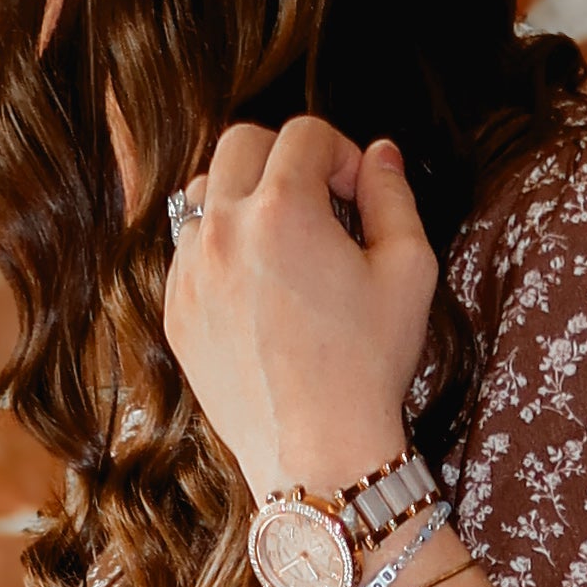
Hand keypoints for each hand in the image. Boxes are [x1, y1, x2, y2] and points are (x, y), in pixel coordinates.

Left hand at [160, 116, 435, 506]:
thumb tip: (379, 154)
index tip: (356, 194)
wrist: (317, 452)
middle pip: (241, 143)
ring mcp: (190, 272)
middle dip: (283, 158)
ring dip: (243, 198)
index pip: (303, 133)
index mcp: (282, 210)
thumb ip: (393, 196)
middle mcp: (224, 230)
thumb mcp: (409, 270)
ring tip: (280, 242)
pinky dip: (220, 250)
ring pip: (202, 193)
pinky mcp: (177, 312)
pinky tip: (257, 289)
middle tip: (317, 203)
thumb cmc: (369, 364)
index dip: (340, 153)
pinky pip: (188, 251)